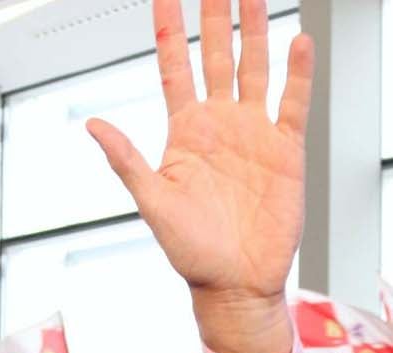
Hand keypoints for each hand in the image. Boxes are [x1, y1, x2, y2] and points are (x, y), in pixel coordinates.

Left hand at [88, 0, 311, 352]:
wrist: (235, 285)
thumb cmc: (192, 254)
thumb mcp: (153, 204)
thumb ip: (126, 161)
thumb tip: (93, 125)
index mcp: (186, 131)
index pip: (175, 63)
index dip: (169, 25)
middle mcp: (220, 124)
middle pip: (216, 52)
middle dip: (215, 11)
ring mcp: (254, 134)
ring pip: (254, 66)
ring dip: (255, 27)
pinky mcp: (286, 152)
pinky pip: (294, 104)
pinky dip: (298, 75)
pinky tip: (299, 44)